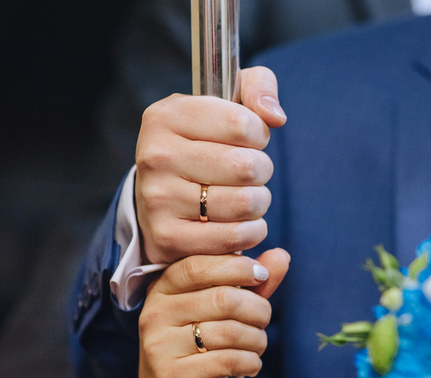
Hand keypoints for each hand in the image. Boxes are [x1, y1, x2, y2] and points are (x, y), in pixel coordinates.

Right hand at [135, 66, 286, 264]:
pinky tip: (242, 222)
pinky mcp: (168, 237)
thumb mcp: (226, 101)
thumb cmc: (204, 143)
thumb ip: (258, 87)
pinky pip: (235, 237)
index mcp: (166, 116)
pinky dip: (252, 231)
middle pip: (247, 166)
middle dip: (262, 170)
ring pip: (245, 203)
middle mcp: (155, 156)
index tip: (249, 139)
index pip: (242, 123)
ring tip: (245, 196)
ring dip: (259, 202)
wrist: (162, 194)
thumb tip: (274, 116)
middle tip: (250, 172)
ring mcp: (158, 199)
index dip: (259, 134)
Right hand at [137, 248, 289, 377]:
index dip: (237, 266)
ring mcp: (159, 347)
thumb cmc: (200, 344)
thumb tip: (281, 256)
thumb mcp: (222, 309)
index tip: (261, 276)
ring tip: (258, 344)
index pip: (198, 265)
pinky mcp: (172, 377)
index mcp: (162, 289)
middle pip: (222, 298)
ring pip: (229, 331)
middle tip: (264, 319)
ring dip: (257, 339)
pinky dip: (250, 362)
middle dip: (257, 309)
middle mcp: (154, 314)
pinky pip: (227, 361)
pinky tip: (251, 364)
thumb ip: (249, 282)